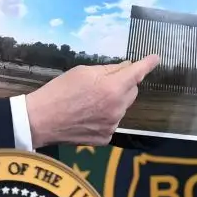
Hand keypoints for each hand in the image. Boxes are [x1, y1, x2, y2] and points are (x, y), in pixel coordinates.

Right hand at [24, 54, 160, 147]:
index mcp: (112, 89)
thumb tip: (125, 67)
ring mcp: (112, 125)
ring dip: (114, 101)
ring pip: (122, 107)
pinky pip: (112, 122)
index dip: (147, 64)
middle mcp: (117, 109)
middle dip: (124, 84)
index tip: (155, 59)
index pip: (137, 73)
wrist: (40, 120)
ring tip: (89, 102)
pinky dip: (105, 117)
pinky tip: (87, 115)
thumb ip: (108, 70)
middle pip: (132, 91)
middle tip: (102, 82)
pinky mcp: (105, 138)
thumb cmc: (59, 91)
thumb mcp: (82, 72)